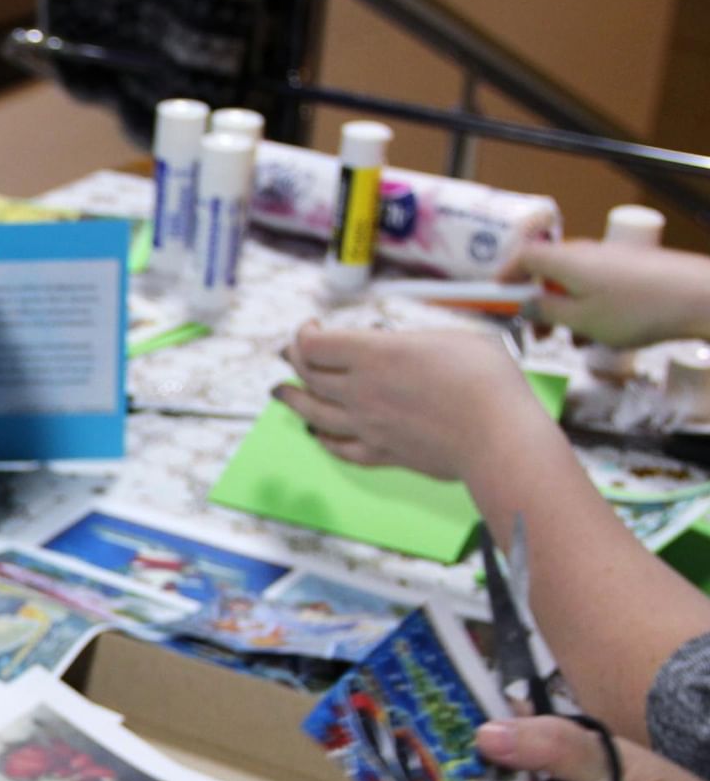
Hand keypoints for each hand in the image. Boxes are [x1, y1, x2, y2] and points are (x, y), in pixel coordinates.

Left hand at [275, 325, 552, 481]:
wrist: (498, 437)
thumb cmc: (486, 381)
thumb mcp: (450, 338)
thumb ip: (411, 343)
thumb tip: (396, 348)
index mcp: (375, 355)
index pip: (316, 344)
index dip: (305, 333)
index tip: (311, 327)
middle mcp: (361, 391)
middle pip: (310, 375)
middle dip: (295, 360)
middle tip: (290, 354)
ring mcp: (368, 426)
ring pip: (314, 413)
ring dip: (293, 400)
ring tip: (281, 393)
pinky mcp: (382, 453)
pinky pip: (340, 448)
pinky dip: (324, 440)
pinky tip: (318, 436)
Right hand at [514, 240, 709, 348]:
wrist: (699, 297)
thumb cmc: (638, 309)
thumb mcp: (581, 319)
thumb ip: (546, 311)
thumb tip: (525, 304)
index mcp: (567, 260)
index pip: (523, 256)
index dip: (505, 276)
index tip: (495, 298)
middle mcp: (587, 252)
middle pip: (547, 271)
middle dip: (536, 301)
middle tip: (536, 332)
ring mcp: (611, 258)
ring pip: (573, 281)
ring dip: (564, 309)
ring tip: (573, 339)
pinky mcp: (631, 267)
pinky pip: (596, 284)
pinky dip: (588, 305)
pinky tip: (600, 331)